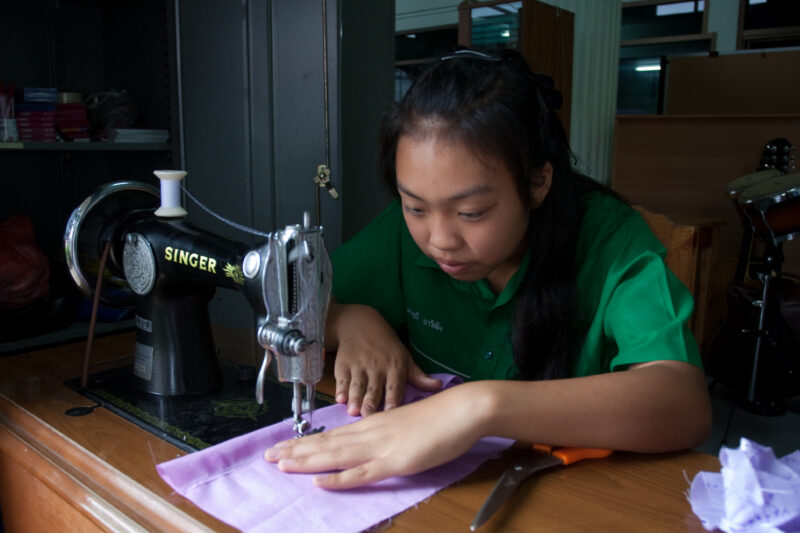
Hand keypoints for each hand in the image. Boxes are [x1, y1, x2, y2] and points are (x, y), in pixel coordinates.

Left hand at [264, 382, 490, 488]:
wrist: (462, 409)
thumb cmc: (438, 416)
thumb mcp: (405, 421)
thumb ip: (386, 431)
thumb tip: (370, 440)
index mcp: (373, 424)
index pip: (332, 435)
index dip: (305, 442)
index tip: (281, 446)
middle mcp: (371, 432)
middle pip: (326, 444)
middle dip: (295, 451)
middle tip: (267, 457)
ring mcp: (382, 447)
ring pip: (336, 455)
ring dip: (307, 461)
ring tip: (280, 465)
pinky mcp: (396, 461)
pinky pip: (363, 473)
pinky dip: (340, 478)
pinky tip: (321, 482)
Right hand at [327, 302, 440, 415]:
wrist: (360, 323)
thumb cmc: (386, 345)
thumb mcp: (404, 357)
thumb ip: (418, 376)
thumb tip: (438, 386)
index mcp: (394, 366)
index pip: (395, 385)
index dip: (393, 398)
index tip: (392, 411)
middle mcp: (377, 366)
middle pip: (374, 388)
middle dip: (371, 402)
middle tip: (368, 416)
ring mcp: (359, 365)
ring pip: (357, 385)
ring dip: (355, 398)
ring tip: (352, 411)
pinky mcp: (343, 364)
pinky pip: (342, 378)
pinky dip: (341, 388)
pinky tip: (340, 398)